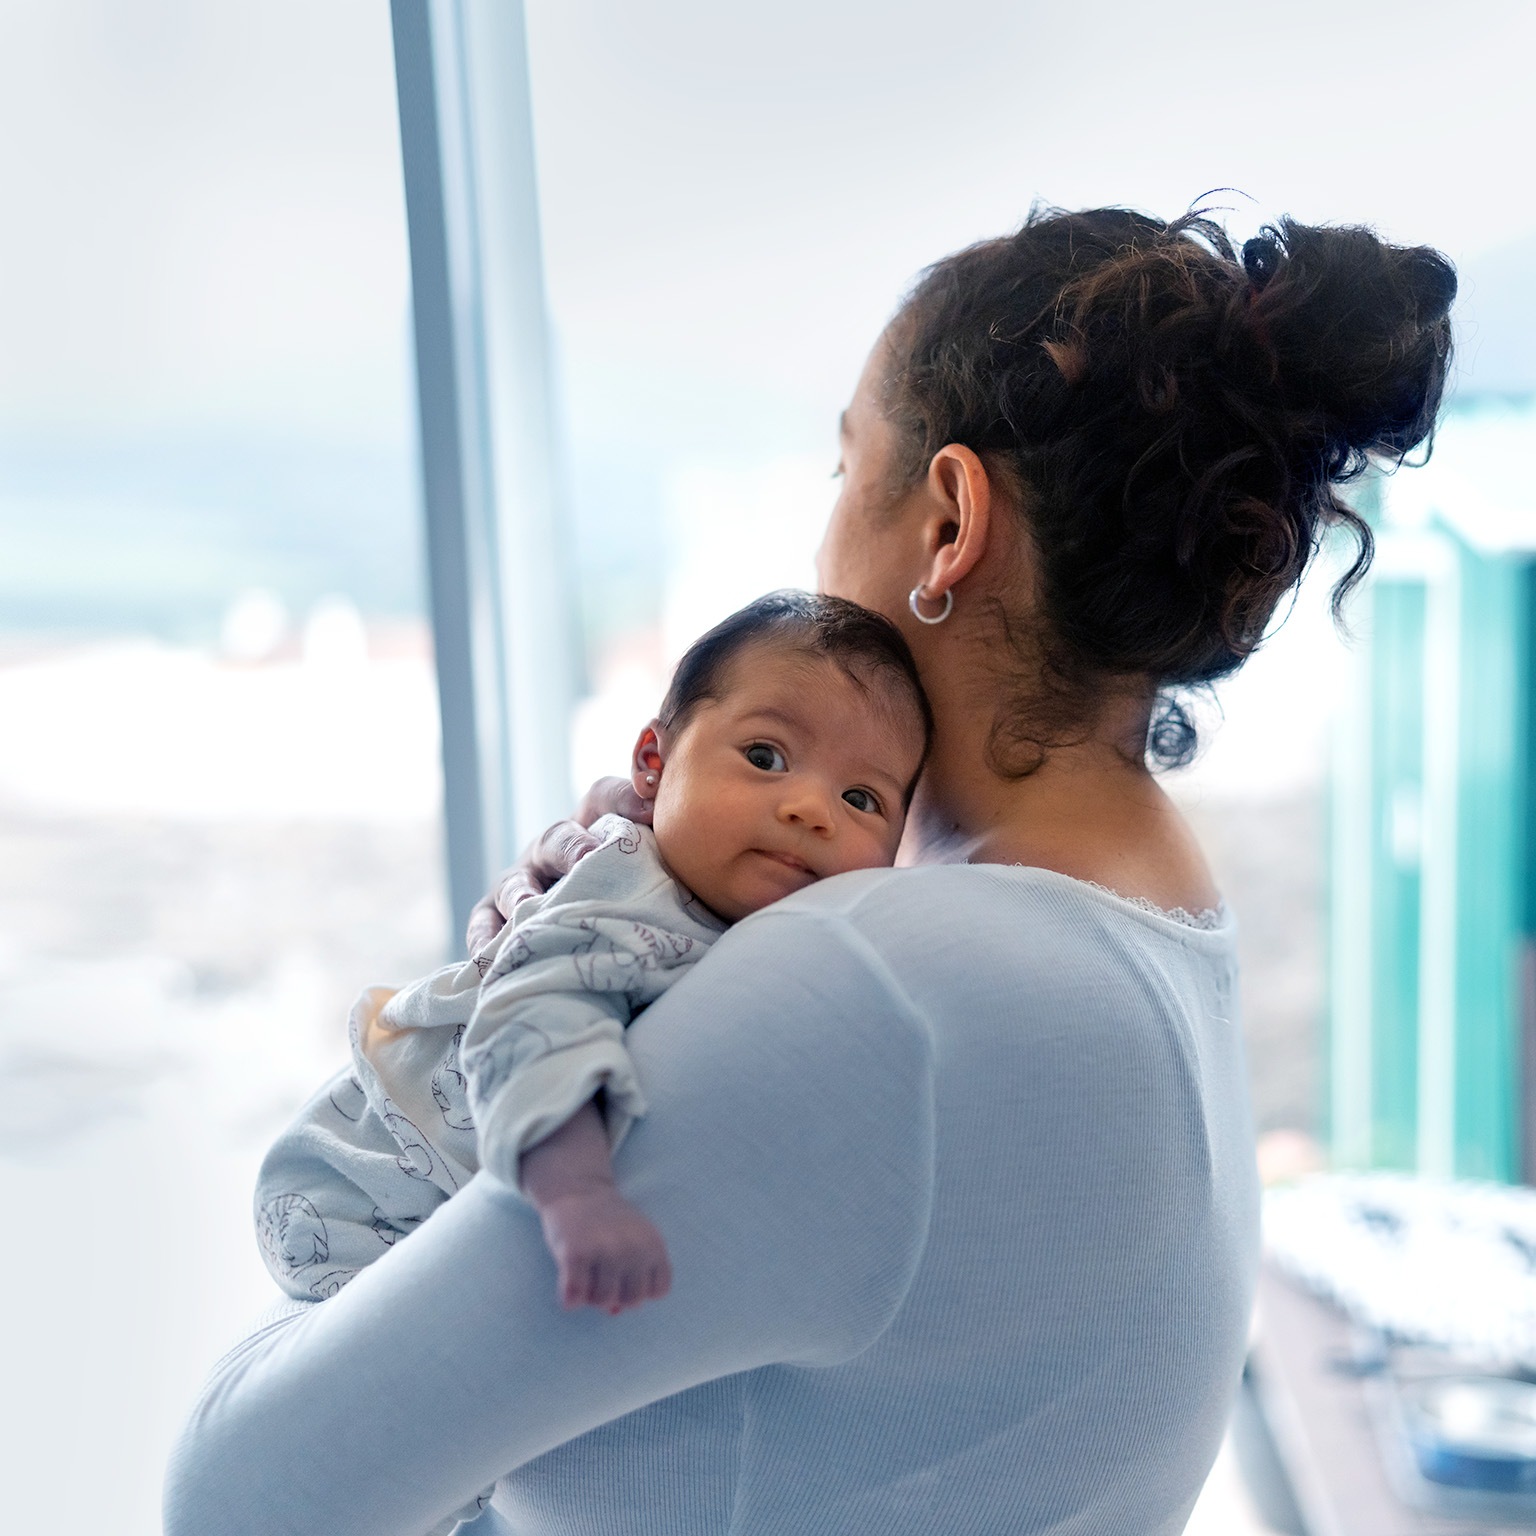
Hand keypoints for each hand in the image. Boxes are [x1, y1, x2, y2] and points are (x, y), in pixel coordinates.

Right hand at [464, 778, 654, 954]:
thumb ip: (669, 842)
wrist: (599, 936)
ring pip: (515, 882)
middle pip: (558, 837)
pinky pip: (484, 924)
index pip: (605, 798)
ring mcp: (522, 882)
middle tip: (589, 858)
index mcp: (593, 827)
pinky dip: (485, 938)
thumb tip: (675, 812)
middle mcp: (553, 850)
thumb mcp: (654, 865)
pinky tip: (490, 954)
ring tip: (526, 907)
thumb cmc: (634, 894)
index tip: (649, 799)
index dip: (625, 796)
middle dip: (573, 848)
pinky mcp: (496, 916)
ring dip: (521, 893)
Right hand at [537, 1186, 672, 1313]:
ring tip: (586, 1276)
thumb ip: (635, 1276)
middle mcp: (633, 1249)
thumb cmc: (609, 1223)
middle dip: (616, 1295)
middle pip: (632, 1301)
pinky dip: (570, 1299)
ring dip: (591, 1296)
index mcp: (653, 1244)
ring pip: (603, 1302)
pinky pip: (574, 1298)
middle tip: (602, 1276)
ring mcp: (605, 1251)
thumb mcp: (634, 1241)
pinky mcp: (576, 1255)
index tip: (626, 1276)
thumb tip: (615, 1312)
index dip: (640, 1289)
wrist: (577, 1189)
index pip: (658, 1291)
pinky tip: (568, 1281)